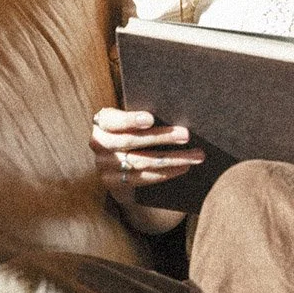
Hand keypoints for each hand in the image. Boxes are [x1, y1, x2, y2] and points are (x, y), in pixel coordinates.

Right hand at [90, 107, 204, 203]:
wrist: (118, 162)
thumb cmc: (132, 131)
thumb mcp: (131, 120)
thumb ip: (143, 116)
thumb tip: (176, 110)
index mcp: (102, 122)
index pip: (113, 120)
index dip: (130, 120)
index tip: (151, 118)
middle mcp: (98, 143)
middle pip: (131, 141)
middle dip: (161, 138)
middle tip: (186, 135)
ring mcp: (104, 165)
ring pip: (141, 162)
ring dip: (172, 159)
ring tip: (195, 155)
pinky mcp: (113, 183)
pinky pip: (142, 178)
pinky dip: (165, 173)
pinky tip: (182, 167)